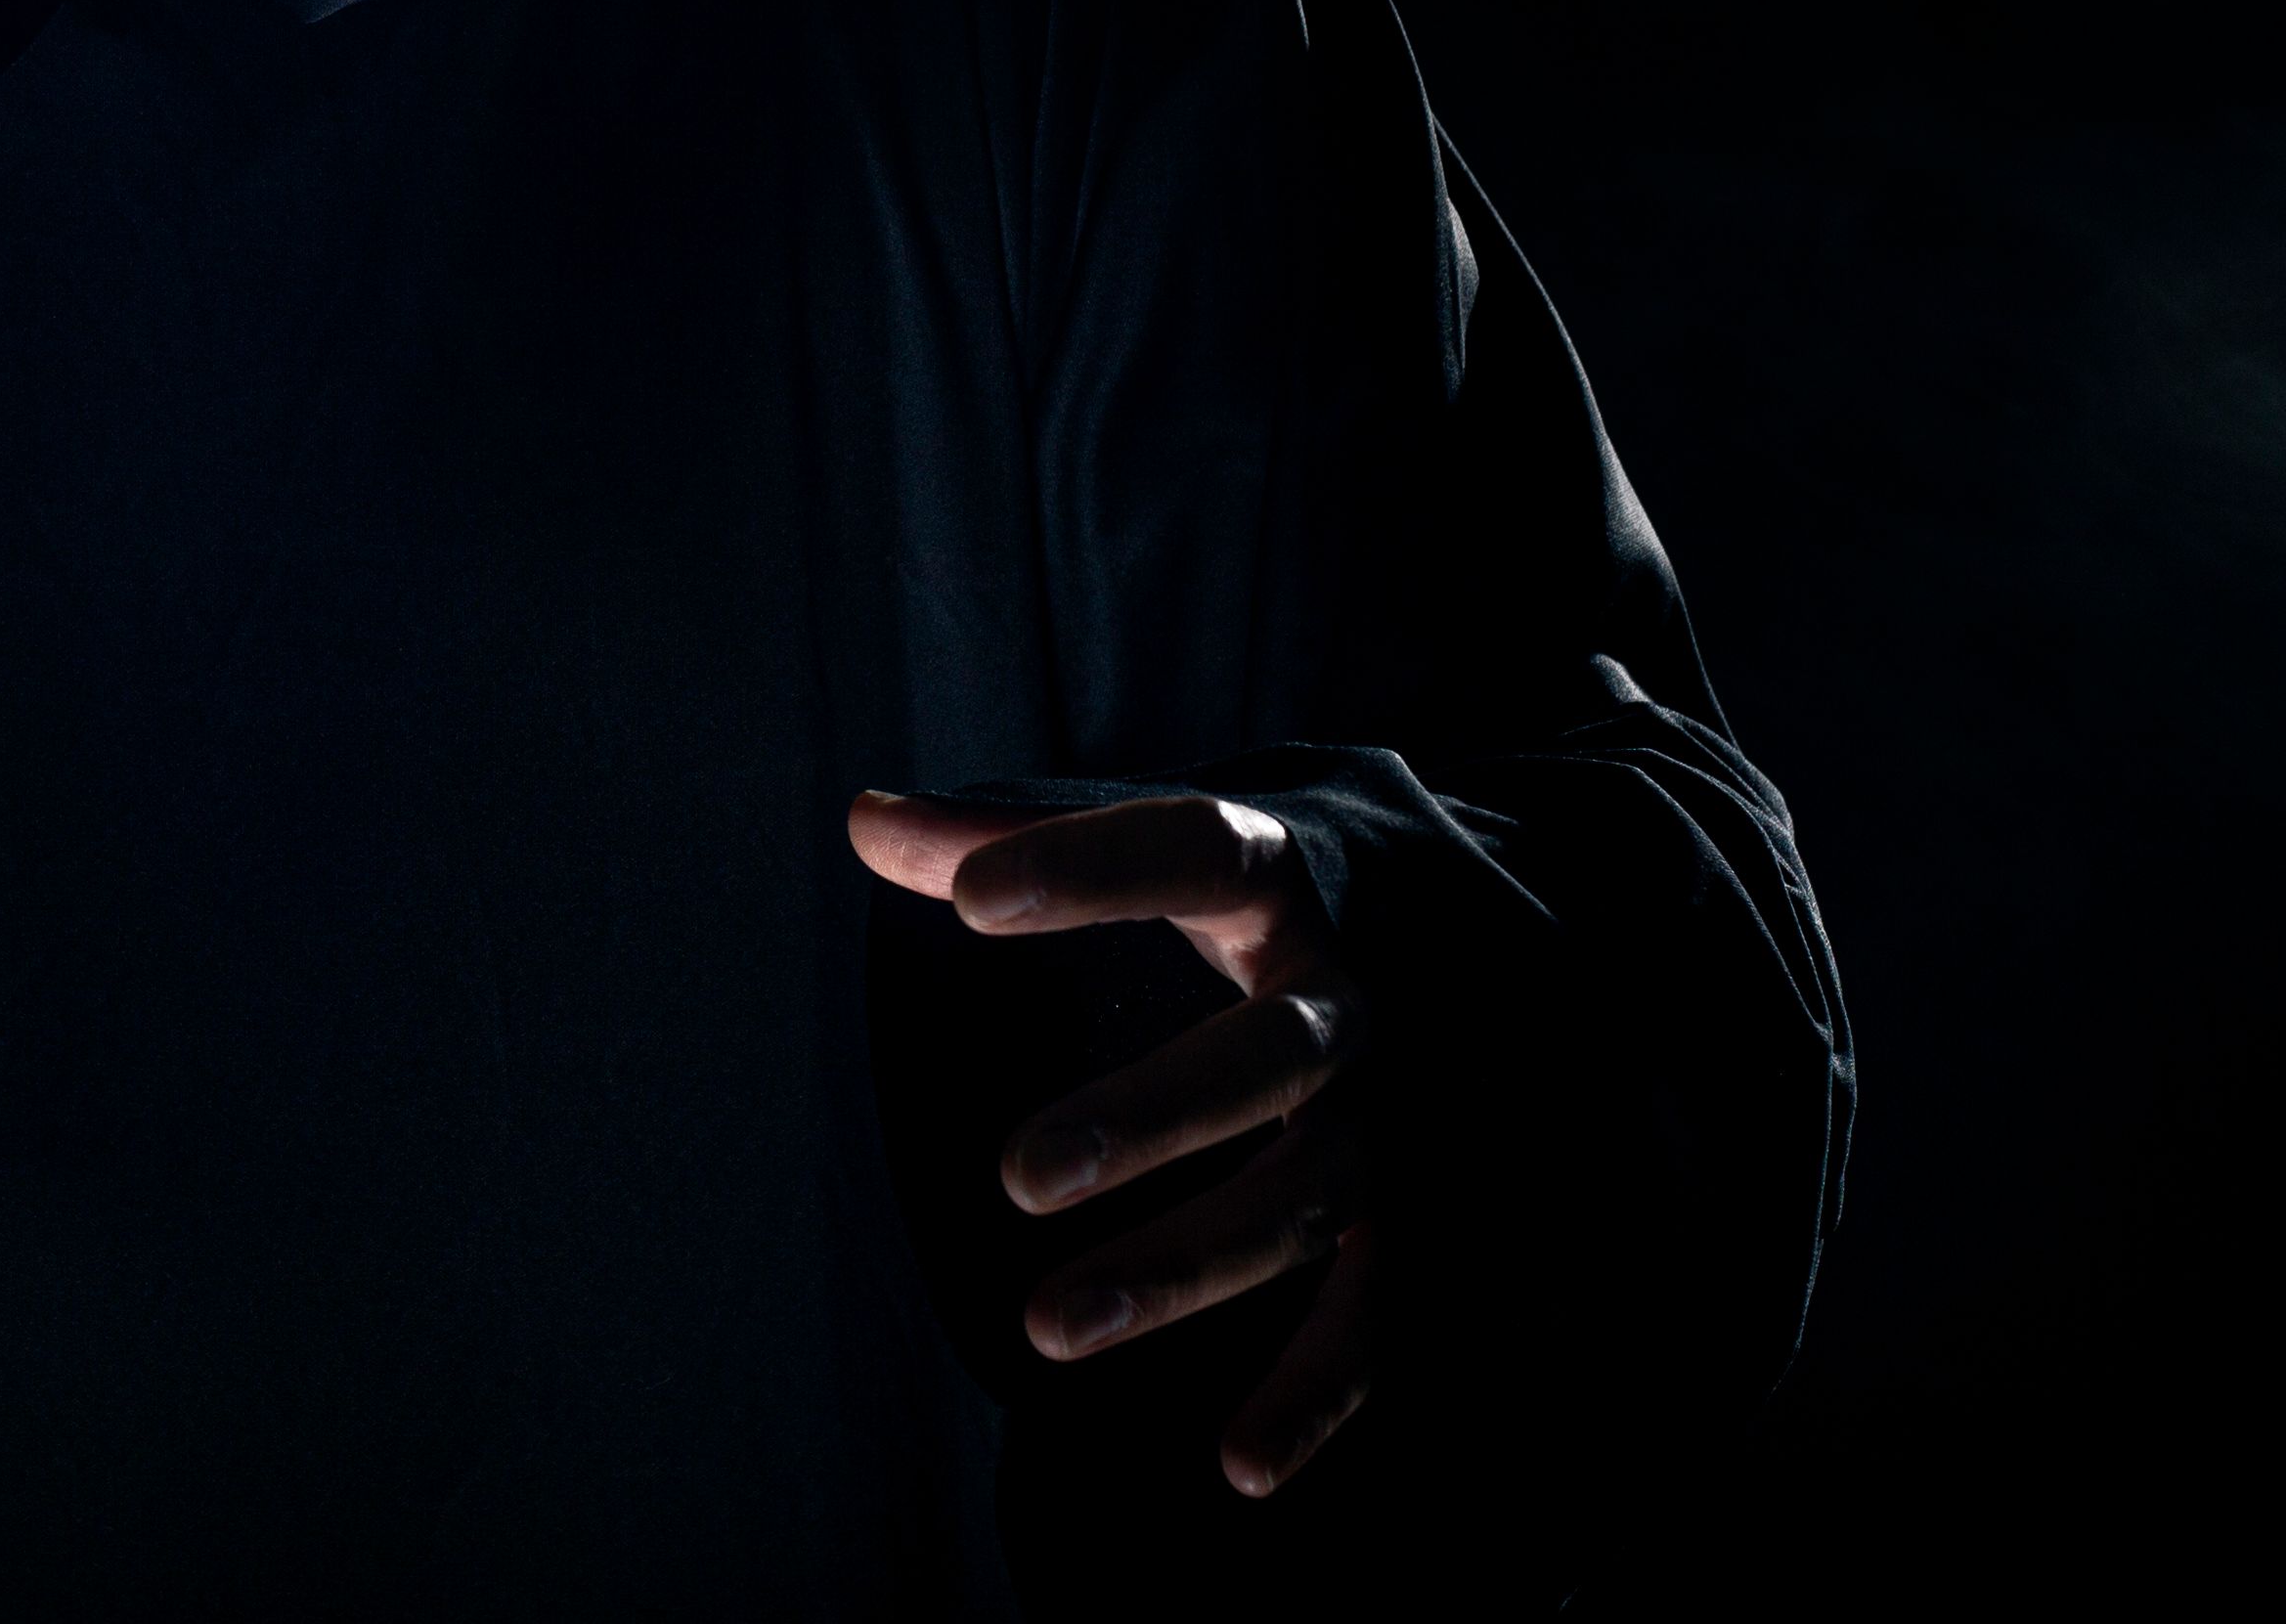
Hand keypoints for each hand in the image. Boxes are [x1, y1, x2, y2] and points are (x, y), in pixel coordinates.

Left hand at [849, 788, 1376, 1495]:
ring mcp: (1382, 1122)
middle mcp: (1343, 1007)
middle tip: (1018, 1175)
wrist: (1420, 936)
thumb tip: (865, 821)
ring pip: (1303, 1202)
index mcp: (1278, 885)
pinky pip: (1375, 1318)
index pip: (1195, 852)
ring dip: (1184, 1271)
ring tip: (1046, 1325)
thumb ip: (998, 835)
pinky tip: (1237, 1465)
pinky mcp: (1402, 1222)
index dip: (1089, 867)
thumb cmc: (1228, 897)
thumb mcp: (1135, 842)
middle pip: (1263, 1062)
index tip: (971, 898)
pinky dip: (1316, 1395)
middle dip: (1150, 1119)